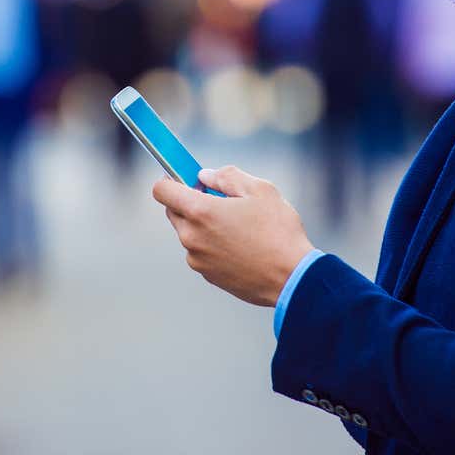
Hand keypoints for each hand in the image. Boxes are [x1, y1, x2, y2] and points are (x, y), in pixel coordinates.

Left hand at [152, 165, 314, 306]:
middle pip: (174, 211)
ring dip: (203, 224)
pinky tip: (241, 245)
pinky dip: (212, 244)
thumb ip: (227, 176)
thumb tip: (205, 176)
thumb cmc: (278, 231)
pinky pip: (201, 251)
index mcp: (200, 212)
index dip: (171, 179)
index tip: (188, 179)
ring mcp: (197, 259)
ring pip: (189, 232)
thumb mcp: (259, 189)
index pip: (162, 190)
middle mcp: (191, 237)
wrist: (292, 278)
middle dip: (190, 201)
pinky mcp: (208, 275)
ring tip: (238, 225)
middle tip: (220, 199)